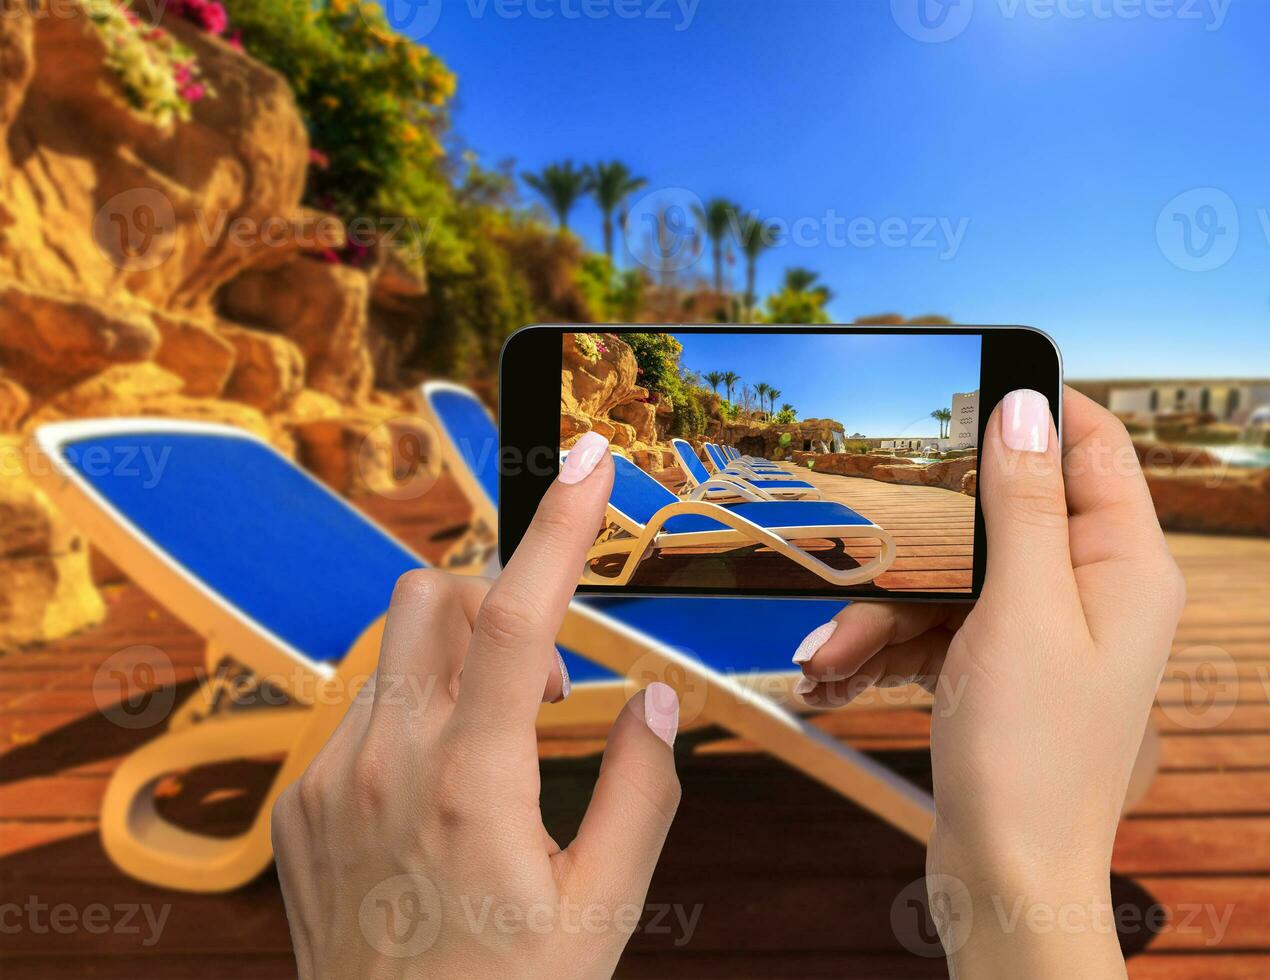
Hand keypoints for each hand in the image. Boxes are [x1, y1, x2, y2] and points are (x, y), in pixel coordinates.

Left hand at [271, 433, 681, 977]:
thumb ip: (641, 789)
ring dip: (456, 667)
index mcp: (475, 786)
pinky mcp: (295, 807)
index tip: (587, 456)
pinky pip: (356, 714)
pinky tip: (434, 803)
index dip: (560, 523)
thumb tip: (655, 696)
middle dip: (495, 601)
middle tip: (546, 688)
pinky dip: (410, 720)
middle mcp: (385, 766)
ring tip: (494, 757)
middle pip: (430, 596)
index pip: (521, 616)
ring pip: (392, 653)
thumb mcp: (605, 909)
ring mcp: (327, 783)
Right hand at [792, 388, 1183, 976]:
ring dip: (883, 611)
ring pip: (953, 579)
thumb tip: (1026, 405)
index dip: (1032, 407)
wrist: (1008, 881)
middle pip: (1001, 515)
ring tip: (825, 655)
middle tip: (861, 541)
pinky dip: (886, 647)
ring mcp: (1044, 633)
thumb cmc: (1033, 755)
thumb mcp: (1023, 610)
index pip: (1093, 446)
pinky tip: (832, 676)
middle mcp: (1092, 590)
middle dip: (919, 540)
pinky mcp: (999, 670)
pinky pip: (937, 630)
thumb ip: (1025, 503)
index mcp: (1126, 564)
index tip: (956, 385)